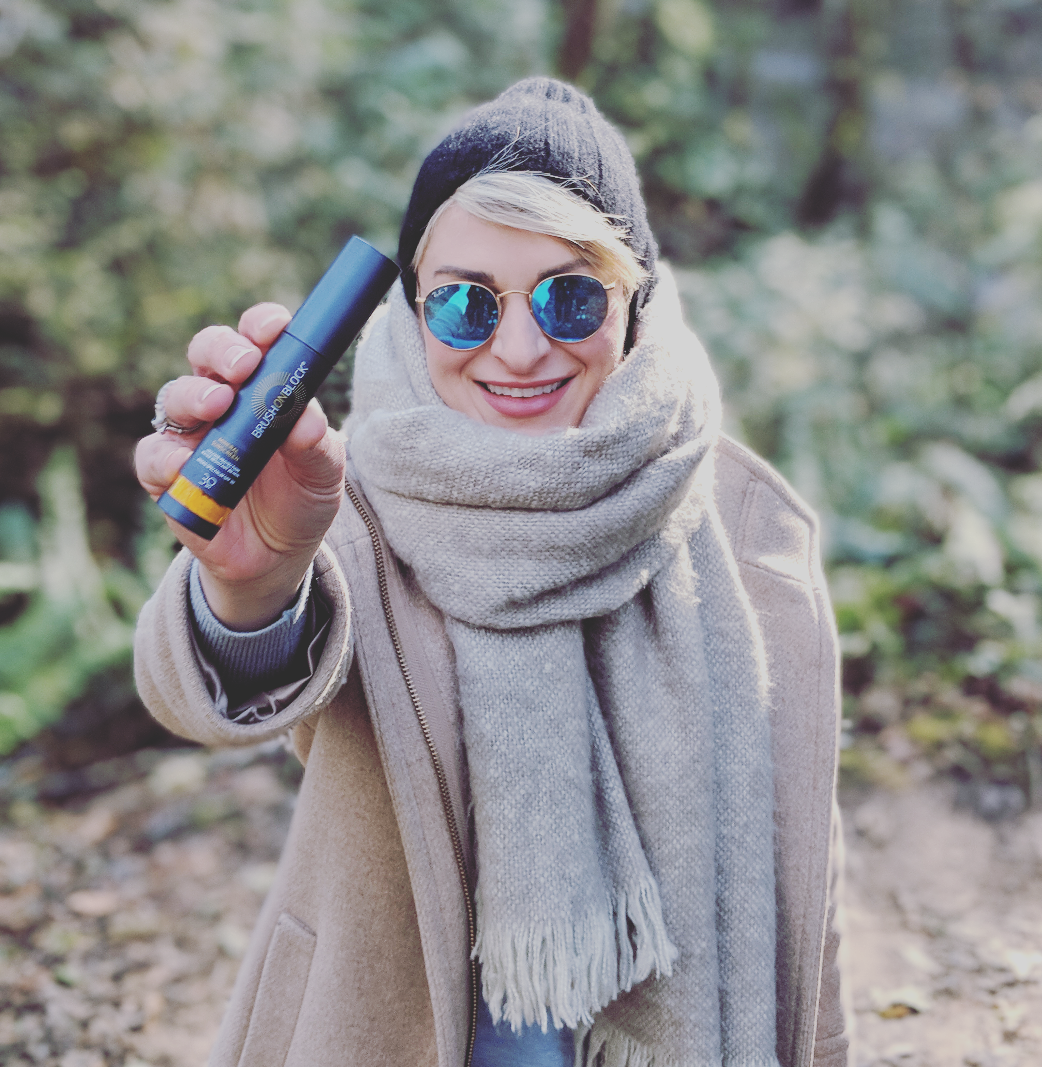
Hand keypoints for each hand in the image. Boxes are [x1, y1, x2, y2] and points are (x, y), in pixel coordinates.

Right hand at [136, 303, 346, 628]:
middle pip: (207, 354)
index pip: (255, 341)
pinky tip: (182, 463)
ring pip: (174, 396)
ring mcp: (189, 435)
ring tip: (218, 406)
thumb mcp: (323, 474)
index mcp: (262, 386)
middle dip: (223, 350)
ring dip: (193, 395)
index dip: (260, 326)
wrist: (278, 556)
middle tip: (244, 367)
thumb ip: (318, 445)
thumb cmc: (300, 499)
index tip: (275, 328)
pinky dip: (164, 457)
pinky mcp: (165, 475)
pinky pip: (152, 457)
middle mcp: (221, 401)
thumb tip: (307, 420)